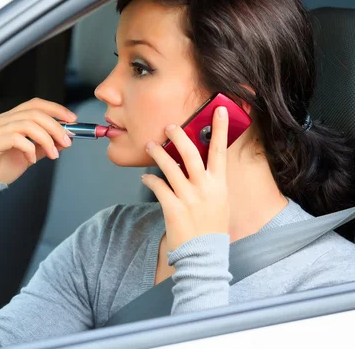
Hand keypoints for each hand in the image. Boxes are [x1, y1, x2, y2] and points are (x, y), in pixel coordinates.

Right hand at [0, 98, 76, 183]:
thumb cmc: (1, 168)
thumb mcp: (30, 155)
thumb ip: (45, 146)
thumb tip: (65, 139)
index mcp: (11, 119)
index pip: (35, 104)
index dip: (56, 109)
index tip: (72, 119)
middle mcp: (2, 121)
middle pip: (34, 113)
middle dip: (55, 126)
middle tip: (66, 141)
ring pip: (27, 124)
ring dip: (46, 139)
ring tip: (53, 153)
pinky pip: (16, 139)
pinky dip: (29, 149)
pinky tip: (32, 159)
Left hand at [141, 106, 229, 251]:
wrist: (203, 255)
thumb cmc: (212, 229)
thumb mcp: (220, 203)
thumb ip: (212, 182)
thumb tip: (201, 163)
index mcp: (219, 185)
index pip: (220, 151)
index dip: (220, 129)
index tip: (218, 110)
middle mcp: (205, 188)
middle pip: (190, 153)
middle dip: (178, 135)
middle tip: (169, 126)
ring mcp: (189, 198)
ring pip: (170, 166)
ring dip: (157, 154)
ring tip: (150, 145)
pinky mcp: (173, 207)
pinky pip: (157, 186)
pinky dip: (149, 179)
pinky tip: (145, 177)